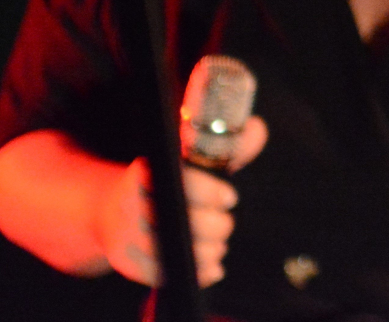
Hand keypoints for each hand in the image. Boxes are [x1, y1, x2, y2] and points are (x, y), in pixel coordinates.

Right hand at [92, 116, 266, 286]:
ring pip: (172, 251)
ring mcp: (125, 234)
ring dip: (207, 252)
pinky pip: (162, 274)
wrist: (117, 210)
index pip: (179, 181)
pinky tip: (212, 269)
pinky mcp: (127, 261)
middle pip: (179, 221)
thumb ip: (229, 147)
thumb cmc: (170, 182)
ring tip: (218, 246)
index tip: (230, 197)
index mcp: (147, 171)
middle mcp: (130, 202)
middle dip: (215, 226)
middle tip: (225, 224)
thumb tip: (255, 129)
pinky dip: (195, 274)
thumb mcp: (196, 160)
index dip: (208, 191)